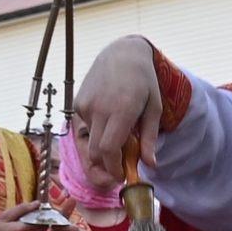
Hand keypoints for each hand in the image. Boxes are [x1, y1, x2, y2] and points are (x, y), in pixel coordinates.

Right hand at [0, 201, 56, 230]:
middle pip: (44, 227)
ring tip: (20, 226)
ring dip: (34, 228)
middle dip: (39, 220)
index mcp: (22, 229)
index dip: (42, 213)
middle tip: (29, 216)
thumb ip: (22, 209)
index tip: (39, 209)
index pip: (43, 219)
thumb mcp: (4, 216)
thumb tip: (37, 203)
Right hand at [74, 36, 164, 190]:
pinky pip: (85, 129)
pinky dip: (96, 134)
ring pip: (89, 142)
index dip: (114, 169)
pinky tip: (109, 122)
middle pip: (96, 152)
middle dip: (107, 167)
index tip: (123, 176)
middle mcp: (99, 108)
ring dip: (101, 151)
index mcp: (121, 110)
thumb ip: (150, 138)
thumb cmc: (144, 81)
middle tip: (120, 170)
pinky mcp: (77, 104)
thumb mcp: (154, 109)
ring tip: (117, 147)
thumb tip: (150, 164)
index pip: (109, 149)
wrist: (121, 54)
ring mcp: (84, 106)